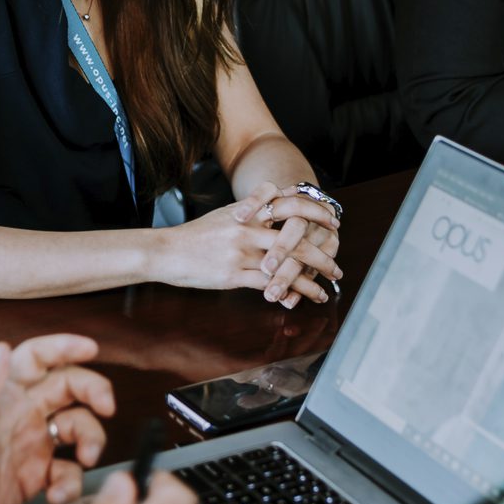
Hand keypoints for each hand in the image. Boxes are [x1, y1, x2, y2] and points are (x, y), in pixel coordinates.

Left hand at [0, 334, 114, 503]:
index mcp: (3, 394)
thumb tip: (3, 347)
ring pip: (79, 428)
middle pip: (70, 388)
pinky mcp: (37, 476)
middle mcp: (24, 414)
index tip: (91, 349)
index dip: (64, 347)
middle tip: (107, 407)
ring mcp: (33, 444)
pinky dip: (71, 482)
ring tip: (85, 459)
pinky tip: (55, 494)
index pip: (38, 358)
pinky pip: (68, 471)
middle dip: (95, 391)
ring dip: (92, 439)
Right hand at [154, 185, 332, 299]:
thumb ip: (252, 214)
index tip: (333, 221)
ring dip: (311, 277)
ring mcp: (242, 251)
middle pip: (295, 235)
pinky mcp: (234, 274)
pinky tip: (299, 299)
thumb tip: (276, 212)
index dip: (315, 211)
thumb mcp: (226, 216)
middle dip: (321, 251)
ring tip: (326, 287)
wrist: (167, 251)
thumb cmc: (197, 235)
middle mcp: (248, 227)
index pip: (289, 203)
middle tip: (336, 263)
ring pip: (286, 263)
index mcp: (248, 210)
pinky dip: (288, 292)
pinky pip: (269, 284)